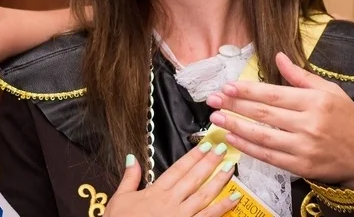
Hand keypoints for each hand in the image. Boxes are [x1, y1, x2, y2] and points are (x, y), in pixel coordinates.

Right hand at [103, 143, 240, 216]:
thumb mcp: (119, 199)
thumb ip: (129, 178)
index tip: (205, 145)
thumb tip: (132, 158)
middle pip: (194, 178)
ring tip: (231, 167)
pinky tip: (234, 198)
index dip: (193, 157)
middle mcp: (171, 202)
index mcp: (155, 192)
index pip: (178, 169)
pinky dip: (222, 207)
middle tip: (223, 148)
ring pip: (204, 195)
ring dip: (219, 180)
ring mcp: (181, 216)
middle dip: (209, 162)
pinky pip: (208, 216)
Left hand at [206, 52, 353, 188]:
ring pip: (263, 136)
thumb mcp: (330, 91)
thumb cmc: (347, 120)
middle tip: (213, 99)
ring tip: (217, 118)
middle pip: (264, 113)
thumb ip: (301, 76)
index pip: (274, 94)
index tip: (227, 86)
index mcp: (316, 101)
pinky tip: (233, 138)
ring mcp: (305, 147)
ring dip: (237, 126)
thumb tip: (279, 56)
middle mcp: (309, 124)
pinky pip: (269, 157)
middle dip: (235, 105)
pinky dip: (249, 148)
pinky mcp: (301, 166)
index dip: (248, 90)